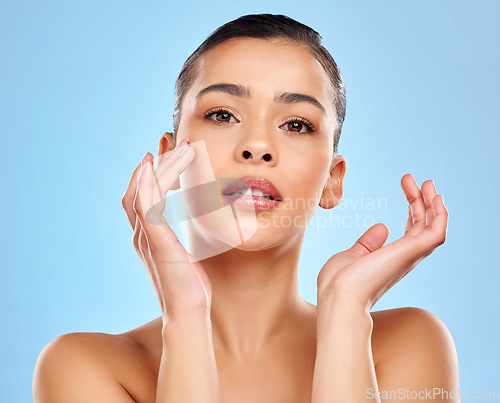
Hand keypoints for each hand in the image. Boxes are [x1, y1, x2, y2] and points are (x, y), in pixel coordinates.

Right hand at [121, 140, 212, 319]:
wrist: (189, 311)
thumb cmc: (191, 285)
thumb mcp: (186, 253)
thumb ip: (180, 236)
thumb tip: (192, 220)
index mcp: (148, 235)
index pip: (143, 194)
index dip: (151, 171)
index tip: (165, 150)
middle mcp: (141, 233)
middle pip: (139, 187)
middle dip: (156, 162)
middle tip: (174, 140)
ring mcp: (145, 237)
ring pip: (143, 190)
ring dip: (159, 165)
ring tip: (179, 146)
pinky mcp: (155, 241)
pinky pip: (144, 205)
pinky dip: (144, 182)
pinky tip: (152, 164)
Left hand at [316, 174, 447, 310]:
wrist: (338, 296)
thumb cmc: (339, 283)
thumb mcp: (352, 255)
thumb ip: (367, 243)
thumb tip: (382, 228)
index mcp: (391, 258)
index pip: (410, 230)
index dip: (412, 208)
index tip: (408, 187)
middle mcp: (404, 258)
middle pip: (422, 225)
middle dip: (421, 200)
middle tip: (414, 179)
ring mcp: (409, 256)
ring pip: (432, 227)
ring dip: (433, 204)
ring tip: (428, 183)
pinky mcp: (411, 252)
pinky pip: (436, 233)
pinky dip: (440, 216)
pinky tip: (435, 198)